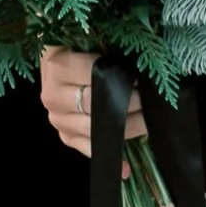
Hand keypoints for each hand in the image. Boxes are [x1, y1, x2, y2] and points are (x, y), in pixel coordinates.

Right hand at [40, 47, 146, 161]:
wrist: (57, 58)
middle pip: (96, 105)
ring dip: (127, 127)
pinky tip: (125, 167)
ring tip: (150, 121)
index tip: (145, 79)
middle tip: (153, 101)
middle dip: (131, 104)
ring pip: (95, 129)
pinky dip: (108, 157)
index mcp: (58, 65)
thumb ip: (110, 49)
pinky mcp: (64, 135)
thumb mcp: (93, 39)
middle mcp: (52, 95)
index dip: (124, 79)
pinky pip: (86, 149)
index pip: (96, 77)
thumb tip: (144, 59)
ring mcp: (57, 118)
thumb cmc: (82, 46)